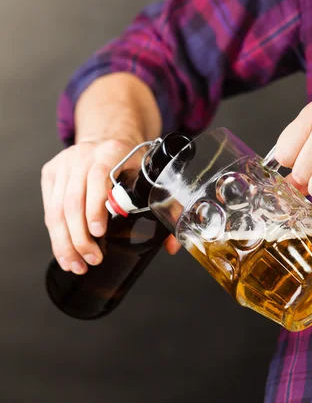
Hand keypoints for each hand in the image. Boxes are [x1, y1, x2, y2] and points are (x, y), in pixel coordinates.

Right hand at [41, 138, 179, 274]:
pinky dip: (56, 234)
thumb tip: (171, 246)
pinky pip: (50, 208)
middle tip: (92, 260)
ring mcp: (64, 163)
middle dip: (80, 237)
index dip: (95, 207)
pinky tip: (64, 252)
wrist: (107, 138)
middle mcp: (83, 155)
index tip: (99, 232)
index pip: (97, 178)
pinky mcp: (51, 172)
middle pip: (73, 200)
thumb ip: (164, 208)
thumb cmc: (131, 161)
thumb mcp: (149, 175)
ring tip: (76, 264)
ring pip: (57, 208)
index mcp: (111, 151)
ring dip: (65, 242)